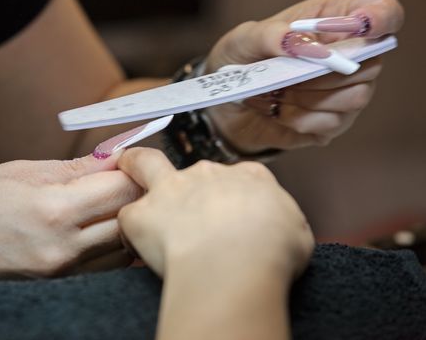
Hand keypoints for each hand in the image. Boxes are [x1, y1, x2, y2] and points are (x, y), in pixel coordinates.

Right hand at [0, 153, 141, 293]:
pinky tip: (102, 225)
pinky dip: (114, 242)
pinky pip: (106, 263)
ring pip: (125, 245)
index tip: (130, 158)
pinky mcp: (61, 282)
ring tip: (114, 199)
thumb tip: (114, 158)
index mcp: (53, 210)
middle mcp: (64, 247)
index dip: (134, 168)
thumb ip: (77, 168)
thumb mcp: (22, 171)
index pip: (121, 189)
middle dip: (138, 192)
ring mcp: (63, 270)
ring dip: (129, 219)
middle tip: (130, 175)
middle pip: (131, 217)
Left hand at [117, 148, 313, 282]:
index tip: (234, 217)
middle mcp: (208, 174)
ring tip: (130, 175)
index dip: (234, 196)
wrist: (237, 261)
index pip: (238, 177)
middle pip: (194, 173)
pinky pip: (129, 216)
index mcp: (249, 178)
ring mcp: (172, 189)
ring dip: (136, 167)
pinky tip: (137, 244)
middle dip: (192, 189)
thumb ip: (280, 223)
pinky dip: (131, 229)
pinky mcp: (144, 213)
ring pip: (145, 163)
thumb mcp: (296, 231)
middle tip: (194, 219)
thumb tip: (274, 231)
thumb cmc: (271, 251)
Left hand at [204, 0, 403, 151]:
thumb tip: (304, 45)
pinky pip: (329, 123)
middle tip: (288, 73)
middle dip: (326, 72)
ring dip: (308, 97)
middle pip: (371, 64)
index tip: (361, 26)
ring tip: (277, 91)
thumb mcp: (243, 39)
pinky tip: (276, 108)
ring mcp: (344, 93)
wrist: (227, 103)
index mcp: (333, 20)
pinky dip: (296, 117)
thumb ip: (271, 35)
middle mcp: (348, 57)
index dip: (380, 19)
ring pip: (354, 98)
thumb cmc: (240, 61)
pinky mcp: (332, 124)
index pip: (383, 14)